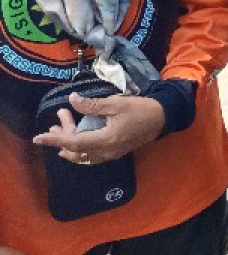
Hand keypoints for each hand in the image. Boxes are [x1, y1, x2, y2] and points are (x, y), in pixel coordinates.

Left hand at [32, 92, 164, 164]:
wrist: (162, 118)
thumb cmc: (141, 109)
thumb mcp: (116, 104)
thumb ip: (93, 105)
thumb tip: (72, 100)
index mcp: (104, 140)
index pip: (72, 143)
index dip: (53, 140)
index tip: (37, 138)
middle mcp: (104, 152)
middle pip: (75, 150)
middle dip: (62, 136)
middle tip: (57, 118)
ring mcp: (110, 154)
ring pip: (82, 154)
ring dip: (70, 142)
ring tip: (62, 126)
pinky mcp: (114, 152)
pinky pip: (90, 154)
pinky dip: (79, 147)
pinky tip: (78, 136)